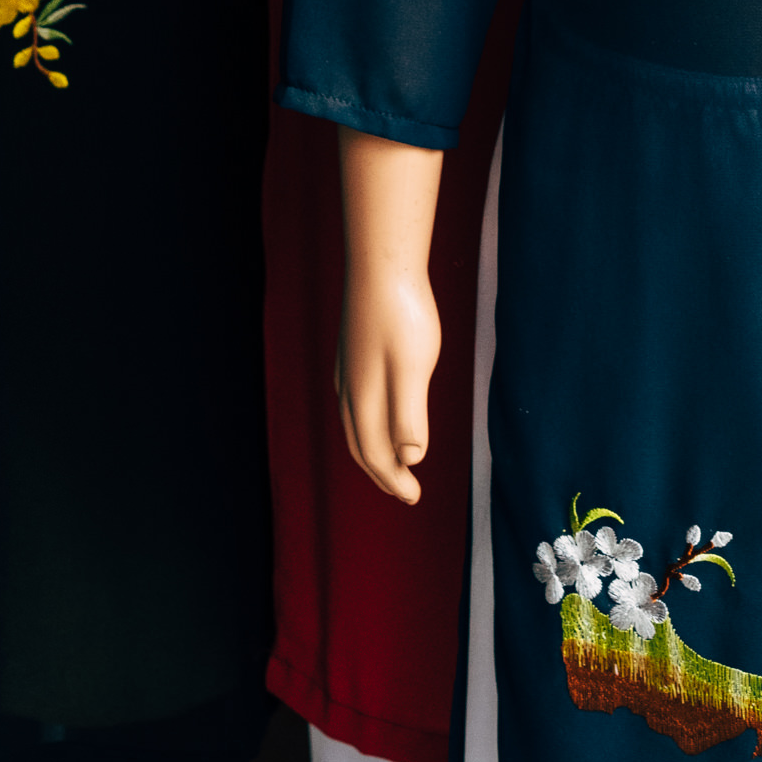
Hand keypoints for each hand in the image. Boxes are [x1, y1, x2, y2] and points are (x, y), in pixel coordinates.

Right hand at [335, 128, 445, 504]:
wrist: (382, 264)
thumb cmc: (402, 314)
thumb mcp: (414, 367)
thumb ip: (410, 413)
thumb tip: (410, 458)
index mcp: (365, 399)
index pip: (376, 454)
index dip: (394, 479)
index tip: (414, 496)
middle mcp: (350, 390)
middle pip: (361, 445)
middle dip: (381, 472)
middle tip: (405, 490)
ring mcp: (347, 370)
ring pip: (355, 424)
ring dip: (372, 448)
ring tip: (391, 461)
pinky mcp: (352, 352)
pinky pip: (354, 403)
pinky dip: (366, 423)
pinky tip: (376, 413)